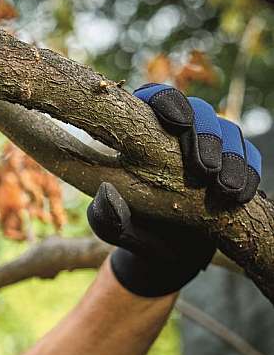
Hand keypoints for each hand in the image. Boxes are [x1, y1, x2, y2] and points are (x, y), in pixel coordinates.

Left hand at [87, 83, 262, 296]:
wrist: (167, 256)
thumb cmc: (133, 230)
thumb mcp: (111, 227)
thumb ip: (103, 214)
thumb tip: (105, 192)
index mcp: (143, 133)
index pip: (154, 98)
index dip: (167, 100)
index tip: (176, 123)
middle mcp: (179, 134)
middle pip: (200, 111)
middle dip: (206, 136)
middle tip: (203, 169)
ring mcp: (211, 148)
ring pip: (229, 132)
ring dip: (230, 157)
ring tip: (221, 187)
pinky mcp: (234, 167)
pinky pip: (250, 159)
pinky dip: (248, 173)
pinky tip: (238, 195)